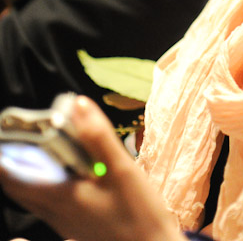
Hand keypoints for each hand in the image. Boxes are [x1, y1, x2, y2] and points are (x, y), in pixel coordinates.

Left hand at [0, 96, 183, 240]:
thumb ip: (98, 137)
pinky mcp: (77, 228)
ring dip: (34, 171)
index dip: (6, 155)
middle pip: (20, 188)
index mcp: (61, 197)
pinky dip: (51, 183)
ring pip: (35, 196)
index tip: (10, 131)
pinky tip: (72, 172)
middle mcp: (56, 213)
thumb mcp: (122, 169)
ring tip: (48, 147)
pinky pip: (52, 203)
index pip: (13, 178)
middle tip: (29, 135)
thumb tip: (77, 105)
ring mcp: (66, 223)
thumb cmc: (140, 214)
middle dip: (17, 161)